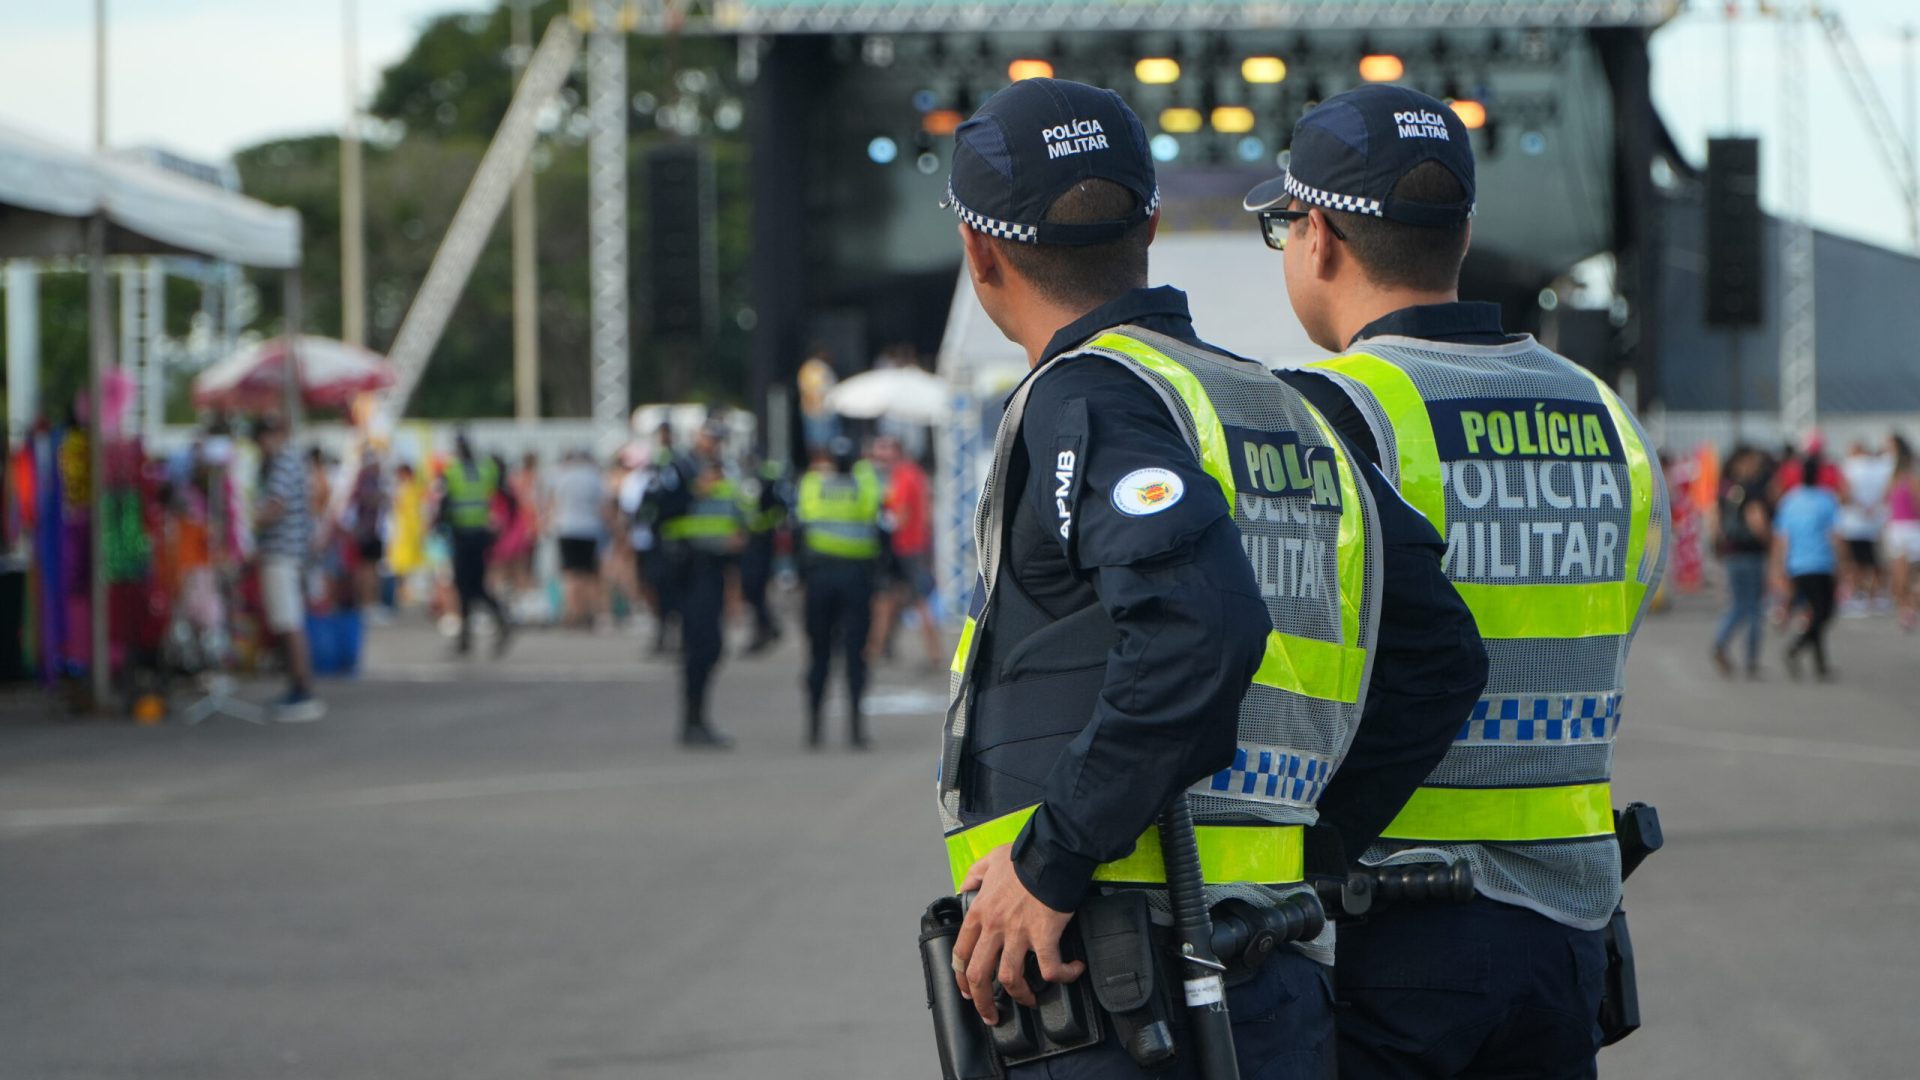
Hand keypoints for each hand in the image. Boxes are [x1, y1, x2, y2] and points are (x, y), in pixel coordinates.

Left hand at [951, 845, 1083, 1024]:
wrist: (1051, 853)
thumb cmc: (1023, 857)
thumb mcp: (990, 860)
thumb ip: (974, 874)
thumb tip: (964, 886)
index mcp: (980, 912)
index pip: (961, 952)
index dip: (962, 977)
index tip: (967, 990)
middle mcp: (995, 927)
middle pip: (978, 974)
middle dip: (982, 1001)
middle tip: (990, 1013)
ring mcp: (1019, 934)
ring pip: (1010, 979)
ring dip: (1020, 996)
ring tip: (1029, 1001)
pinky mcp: (1045, 936)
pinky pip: (1051, 968)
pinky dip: (1063, 975)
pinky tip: (1072, 972)